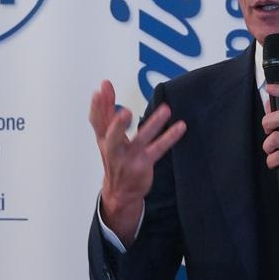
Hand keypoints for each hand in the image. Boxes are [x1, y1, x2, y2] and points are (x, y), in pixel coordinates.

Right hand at [89, 79, 185, 244]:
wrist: (120, 192)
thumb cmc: (115, 158)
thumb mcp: (106, 136)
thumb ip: (107, 112)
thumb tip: (103, 87)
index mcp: (103, 138)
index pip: (98, 121)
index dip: (98, 106)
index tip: (102, 88)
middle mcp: (114, 148)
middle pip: (112, 136)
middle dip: (117, 124)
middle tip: (124, 111)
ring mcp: (129, 157)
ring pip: (141, 140)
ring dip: (153, 125)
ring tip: (166, 110)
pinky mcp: (143, 164)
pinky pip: (158, 149)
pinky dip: (170, 137)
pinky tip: (180, 127)